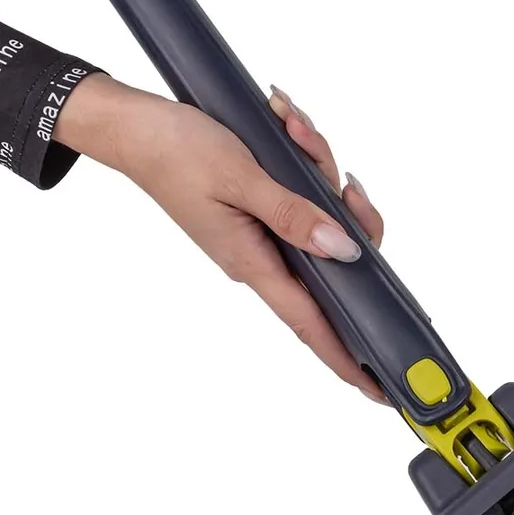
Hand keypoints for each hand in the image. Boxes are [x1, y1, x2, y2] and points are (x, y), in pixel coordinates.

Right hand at [54, 73, 386, 402]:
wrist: (134, 125)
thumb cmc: (175, 151)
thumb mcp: (241, 177)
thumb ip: (294, 216)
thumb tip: (343, 250)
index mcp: (252, 262)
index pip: (310, 322)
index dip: (346, 356)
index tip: (379, 389)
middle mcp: (261, 256)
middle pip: (333, 256)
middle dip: (351, 216)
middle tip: (346, 181)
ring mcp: (262, 233)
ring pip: (322, 215)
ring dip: (318, 169)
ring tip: (292, 128)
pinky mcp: (262, 207)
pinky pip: (302, 193)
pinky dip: (302, 159)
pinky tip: (285, 125)